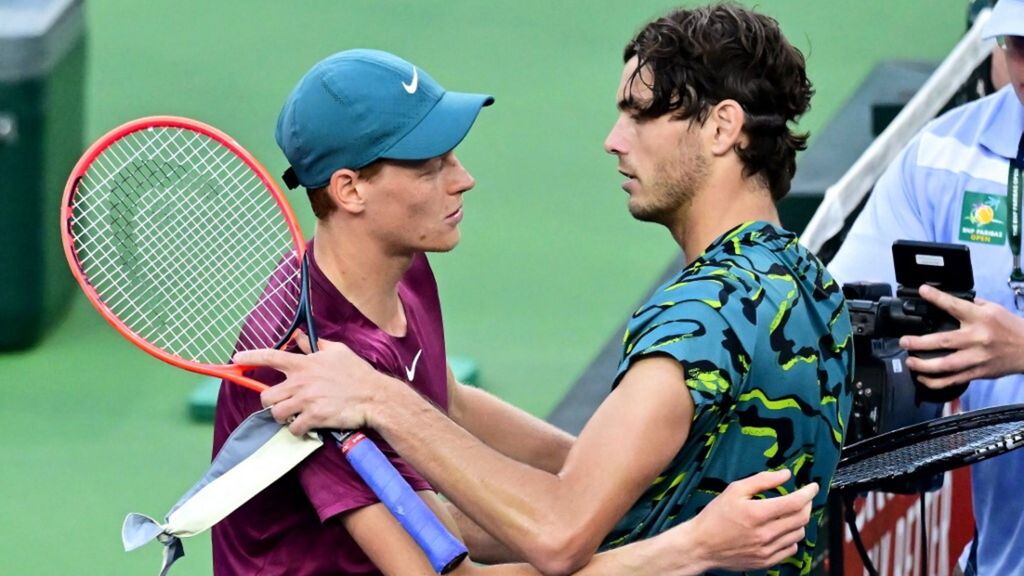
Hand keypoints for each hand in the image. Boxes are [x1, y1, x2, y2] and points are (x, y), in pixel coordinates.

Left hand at [234, 333, 386, 434]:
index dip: (250, 357)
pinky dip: (298, 429)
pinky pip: (293, 428)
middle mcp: (300, 382)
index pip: (270, 356)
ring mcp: (306, 401)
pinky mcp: (314, 418)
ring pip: (276, 414)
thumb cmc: (357, 373)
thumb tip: (300, 338)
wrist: (374, 397)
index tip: (237, 358)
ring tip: (295, 415)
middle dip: (271, 402)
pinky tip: (308, 425)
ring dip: (284, 417)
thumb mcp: (337, 351)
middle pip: (266, 396)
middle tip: (283, 403)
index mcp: (304, 364)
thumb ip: (314, 345)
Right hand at [681, 469, 816, 572]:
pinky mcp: (766, 562)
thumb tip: (786, 474)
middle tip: (803, 498)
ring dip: (799, 521)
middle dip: (807, 505)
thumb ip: (762, 480)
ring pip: (798, 534)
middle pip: (801, 518)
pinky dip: (791, 538)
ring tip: (790, 514)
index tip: (813, 487)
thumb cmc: (715, 515)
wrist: (701, 545)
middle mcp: (765, 534)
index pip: (795, 502)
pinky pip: (790, 550)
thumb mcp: (734, 490)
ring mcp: (767, 550)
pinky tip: (781, 531)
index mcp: (757, 513)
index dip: (808, 493)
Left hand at [900, 284, 1023, 387]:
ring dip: (924, 365)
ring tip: (909, 361)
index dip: (937, 298)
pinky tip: (922, 378)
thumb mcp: (993, 309)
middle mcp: (977, 338)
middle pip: (944, 341)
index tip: (923, 291)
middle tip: (904, 341)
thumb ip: (971, 305)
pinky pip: (954, 380)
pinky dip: (936, 382)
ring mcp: (977, 358)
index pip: (955, 306)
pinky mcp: (979, 373)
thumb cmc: (1010, 327)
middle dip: (919, 342)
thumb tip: (948, 300)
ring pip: (946, 365)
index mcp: (981, 318)